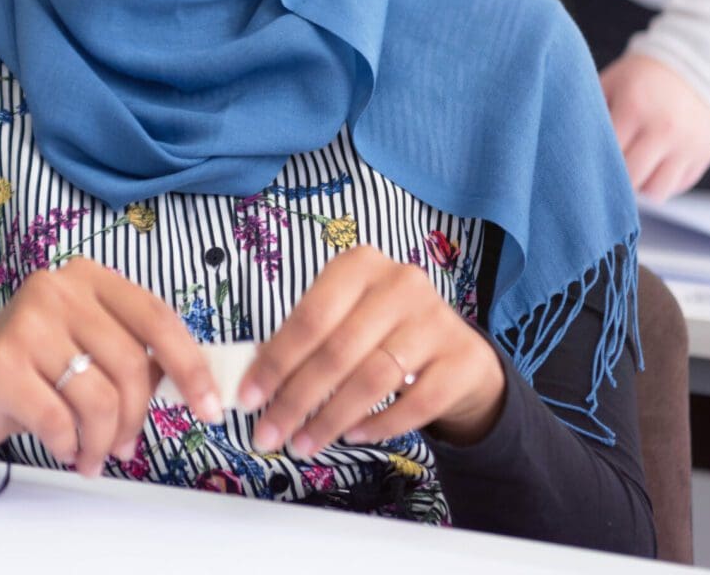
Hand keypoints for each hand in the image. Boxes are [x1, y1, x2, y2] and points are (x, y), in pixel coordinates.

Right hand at [0, 257, 221, 476]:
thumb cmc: (30, 373)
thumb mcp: (86, 352)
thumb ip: (134, 358)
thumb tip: (196, 387)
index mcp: (87, 278)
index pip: (157, 318)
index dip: (191, 367)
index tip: (210, 408)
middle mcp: (57, 289)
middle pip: (131, 366)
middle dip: (135, 420)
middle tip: (123, 448)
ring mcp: (26, 322)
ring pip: (100, 399)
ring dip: (101, 442)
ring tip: (90, 455)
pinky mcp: (0, 363)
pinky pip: (60, 421)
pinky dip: (68, 446)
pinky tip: (61, 447)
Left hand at [238, 245, 504, 454]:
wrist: (458, 353)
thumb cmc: (384, 333)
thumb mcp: (343, 322)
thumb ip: (304, 343)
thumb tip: (252, 383)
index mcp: (360, 266)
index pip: (309, 317)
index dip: (275, 361)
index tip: (247, 399)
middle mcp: (400, 284)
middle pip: (337, 351)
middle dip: (296, 399)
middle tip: (268, 435)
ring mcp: (436, 320)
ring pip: (372, 378)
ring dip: (330, 419)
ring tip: (302, 444)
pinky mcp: (462, 360)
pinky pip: (416, 403)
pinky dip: (379, 424)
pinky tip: (353, 436)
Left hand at [600, 52, 709, 200]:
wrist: (696, 64)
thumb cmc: (641, 78)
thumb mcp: (610, 84)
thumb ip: (590, 112)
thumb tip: (568, 145)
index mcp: (634, 109)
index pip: (607, 154)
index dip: (593, 162)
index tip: (586, 163)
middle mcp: (664, 129)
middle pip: (631, 179)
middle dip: (616, 179)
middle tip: (608, 169)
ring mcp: (689, 144)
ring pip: (657, 191)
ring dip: (641, 186)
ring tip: (633, 169)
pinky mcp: (706, 154)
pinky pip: (679, 185)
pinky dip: (663, 181)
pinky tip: (655, 164)